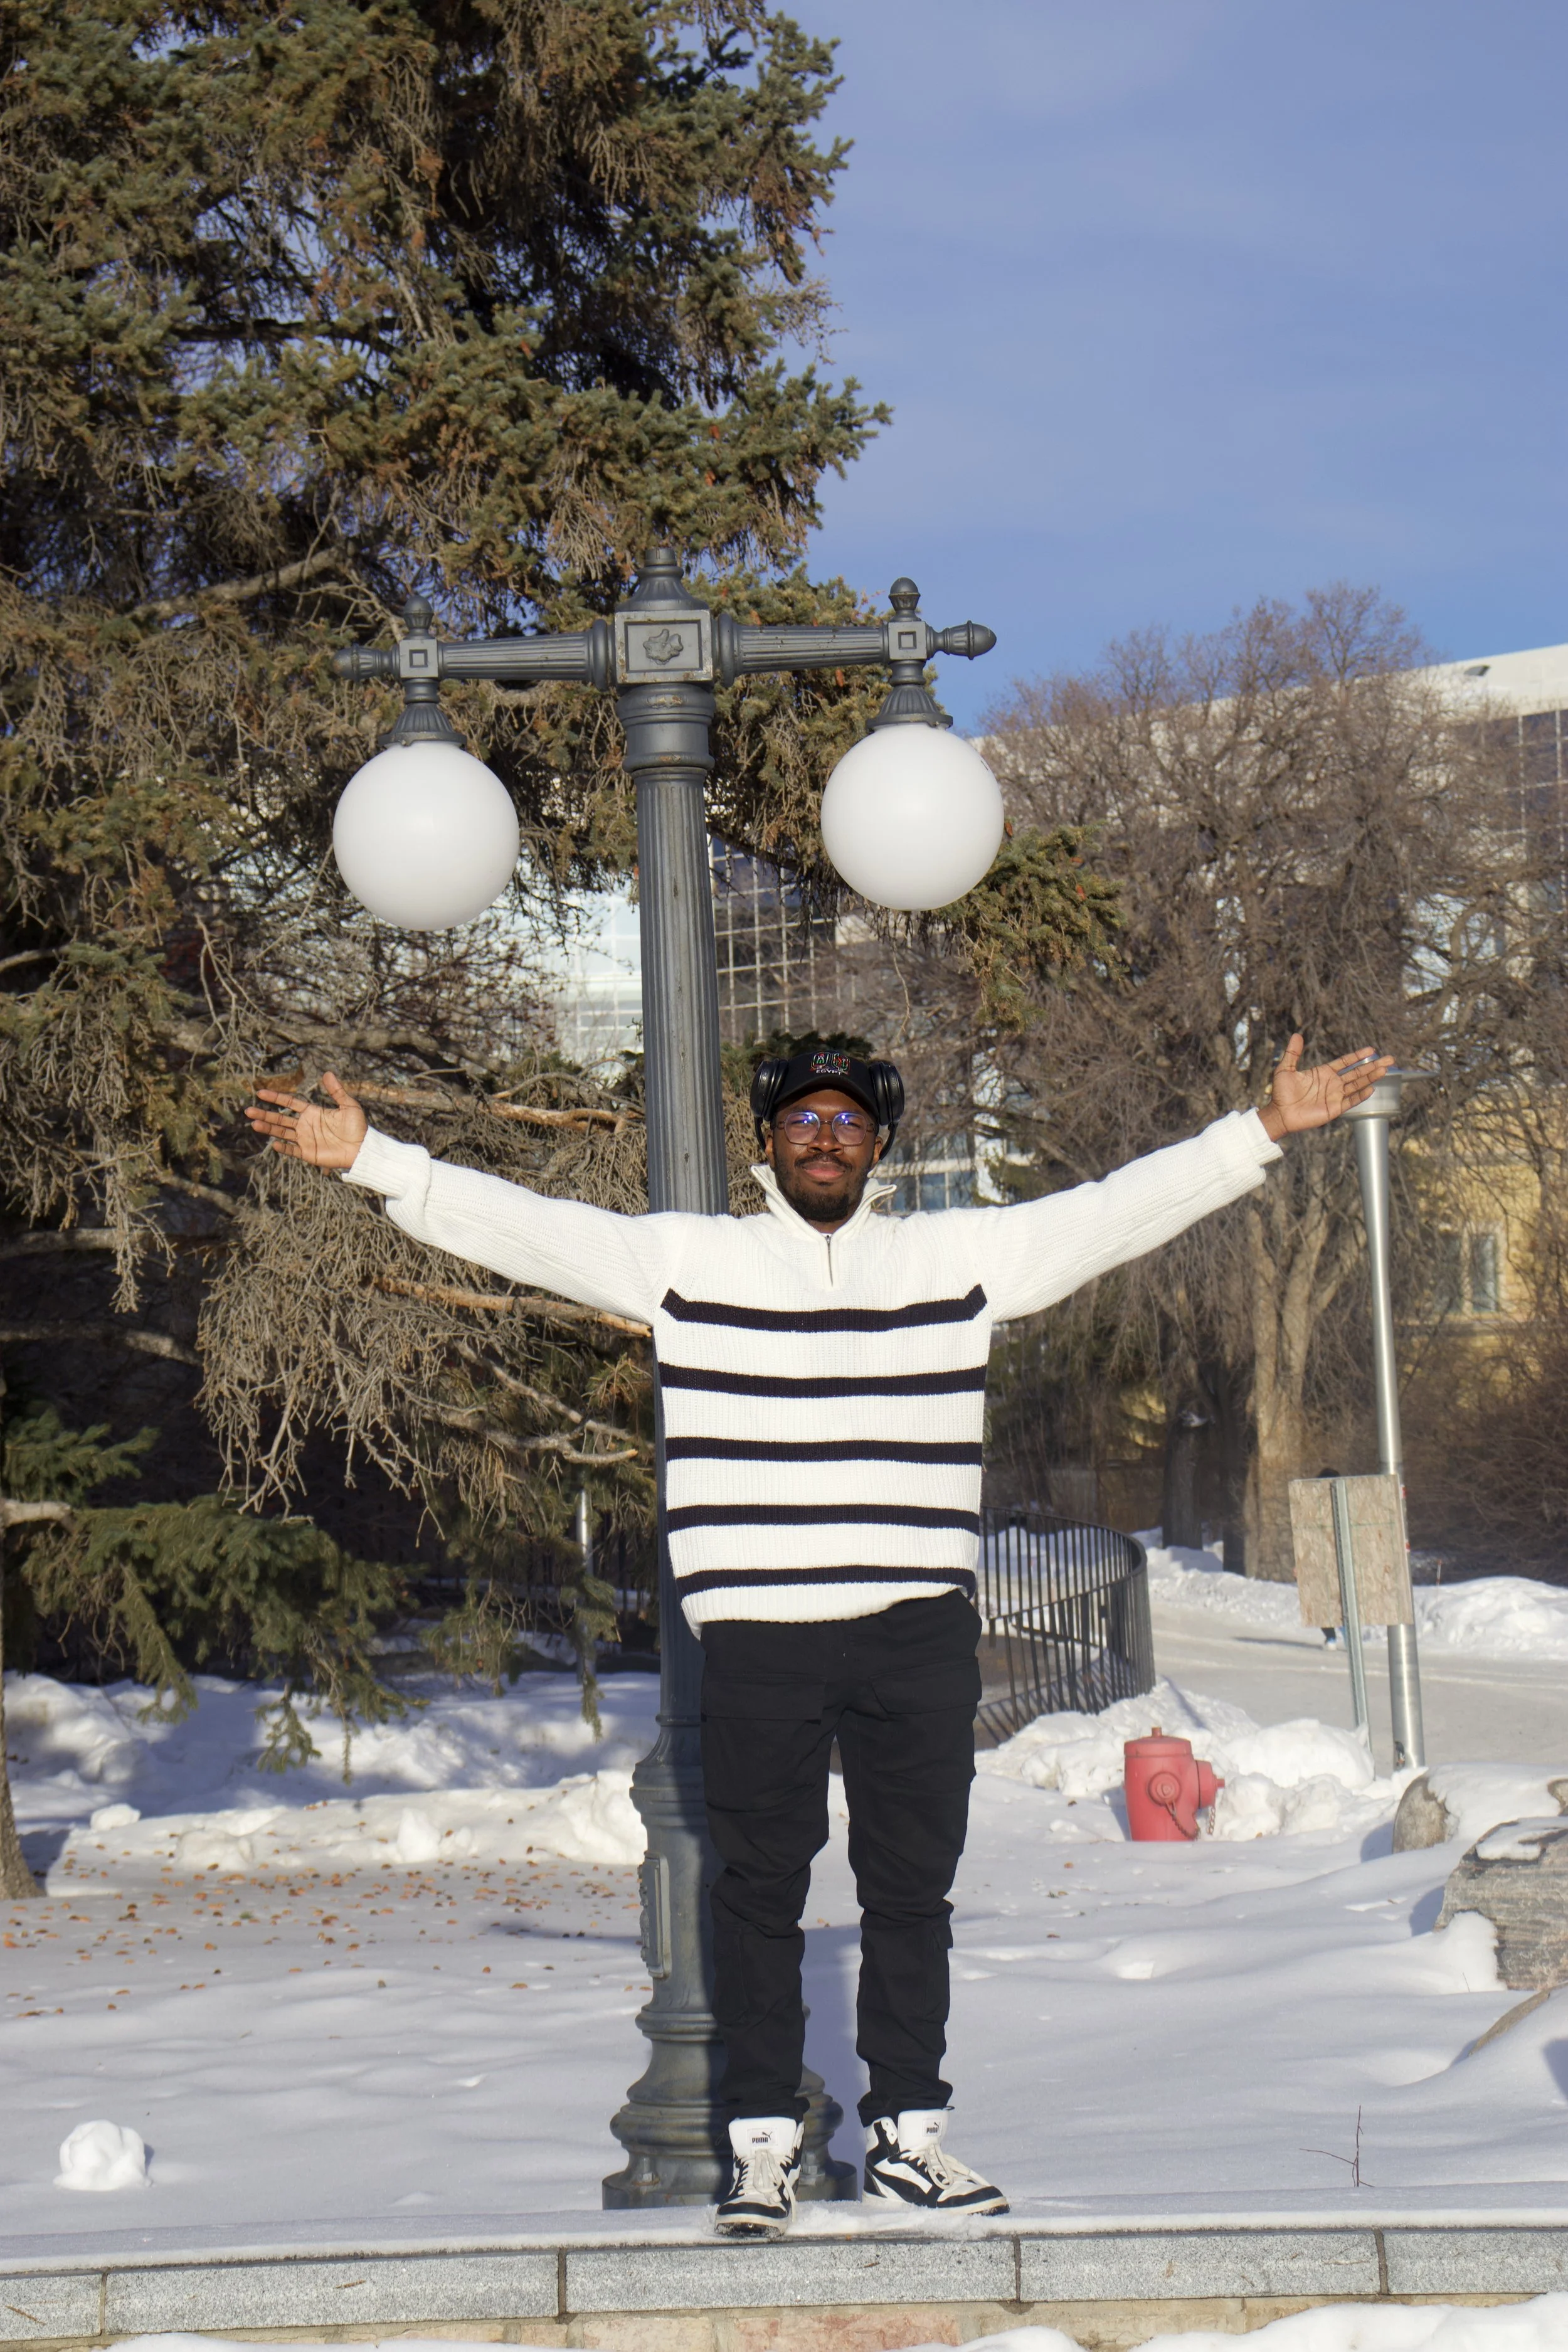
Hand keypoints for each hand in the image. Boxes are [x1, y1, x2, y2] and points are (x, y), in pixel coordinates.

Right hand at [243, 1071, 367, 1168]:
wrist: (362, 1148)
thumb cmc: (357, 1127)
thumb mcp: (348, 1105)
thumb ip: (336, 1091)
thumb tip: (327, 1073)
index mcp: (312, 1112)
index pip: (289, 1103)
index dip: (275, 1098)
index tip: (260, 1093)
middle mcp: (305, 1125)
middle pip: (280, 1118)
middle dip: (264, 1114)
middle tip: (248, 1110)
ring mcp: (305, 1139)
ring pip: (282, 1132)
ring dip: (268, 1128)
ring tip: (253, 1124)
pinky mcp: (308, 1153)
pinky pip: (292, 1150)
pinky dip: (283, 1148)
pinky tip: (274, 1143)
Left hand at [1259, 1035, 1394, 1140]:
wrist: (1279, 1114)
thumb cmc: (1281, 1093)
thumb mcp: (1285, 1069)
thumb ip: (1293, 1053)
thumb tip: (1297, 1034)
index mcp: (1324, 1073)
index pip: (1346, 1062)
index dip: (1358, 1056)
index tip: (1372, 1050)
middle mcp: (1333, 1083)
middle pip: (1357, 1073)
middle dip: (1373, 1066)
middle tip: (1389, 1059)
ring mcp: (1335, 1096)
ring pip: (1357, 1085)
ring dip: (1371, 1078)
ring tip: (1384, 1070)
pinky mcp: (1334, 1109)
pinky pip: (1351, 1101)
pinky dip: (1360, 1095)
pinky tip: (1371, 1088)